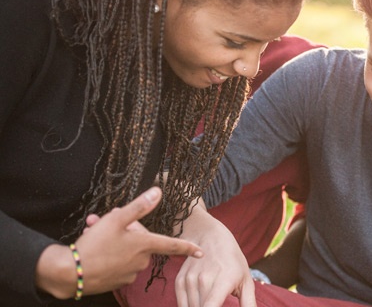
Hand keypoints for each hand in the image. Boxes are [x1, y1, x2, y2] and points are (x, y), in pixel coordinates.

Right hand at [36, 187, 202, 298]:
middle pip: (142, 241)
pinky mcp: (117, 281)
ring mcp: (129, 273)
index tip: (201, 252)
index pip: (173, 245)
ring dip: (114, 240)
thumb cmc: (94, 245)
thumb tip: (158, 191)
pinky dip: (108, 253)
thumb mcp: (117, 219)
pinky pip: (118, 263)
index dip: (188, 248)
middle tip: (104, 220)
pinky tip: (93, 246)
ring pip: (127, 251)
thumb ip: (140, 206)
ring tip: (94, 230)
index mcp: (145, 245)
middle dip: (127, 229)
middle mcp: (141, 261)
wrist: (69, 273)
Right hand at [175, 203, 255, 306]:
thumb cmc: (232, 260)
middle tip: (219, 303)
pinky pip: (182, 305)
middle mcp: (204, 279)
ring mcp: (189, 280)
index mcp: (223, 280)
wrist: (209, 236)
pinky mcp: (179, 282)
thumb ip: (248, 303)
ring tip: (214, 302)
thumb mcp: (245, 279)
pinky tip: (201, 303)